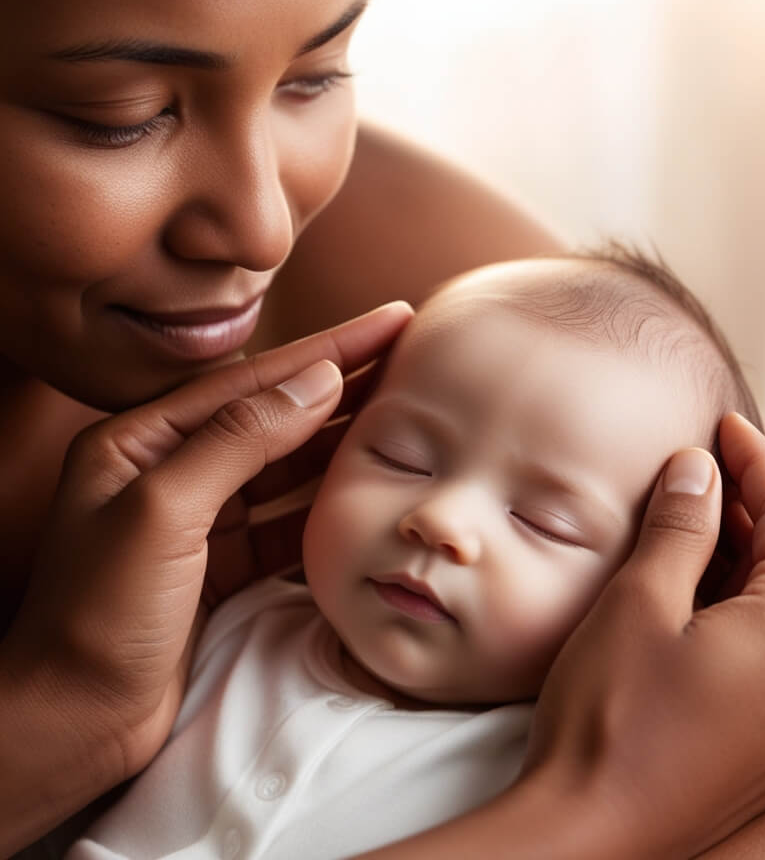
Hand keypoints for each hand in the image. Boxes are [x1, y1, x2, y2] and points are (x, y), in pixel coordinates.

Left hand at [4, 302, 411, 783]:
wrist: (73, 727)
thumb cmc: (94, 619)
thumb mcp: (162, 513)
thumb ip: (240, 440)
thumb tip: (315, 382)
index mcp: (141, 439)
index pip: (253, 380)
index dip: (326, 349)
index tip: (387, 323)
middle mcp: (171, 470)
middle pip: (275, 416)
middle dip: (341, 385)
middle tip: (406, 357)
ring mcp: (199, 519)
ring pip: (285, 468)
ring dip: (339, 442)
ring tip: (399, 415)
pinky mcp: (221, 565)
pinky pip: (285, 523)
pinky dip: (324, 506)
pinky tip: (364, 491)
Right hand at [523, 413, 764, 858]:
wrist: (591, 833)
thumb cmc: (610, 714)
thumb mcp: (640, 602)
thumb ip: (681, 529)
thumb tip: (699, 470)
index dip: (758, 463)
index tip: (726, 428)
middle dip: (760, 505)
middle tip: (711, 468)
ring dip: (753, 557)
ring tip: (702, 523)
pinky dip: (749, 608)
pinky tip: (702, 597)